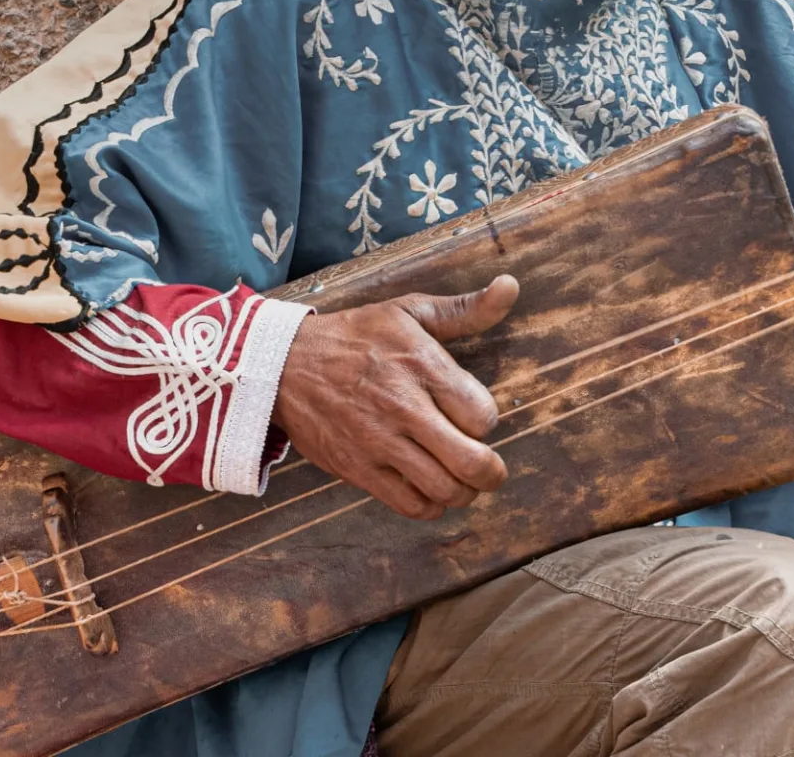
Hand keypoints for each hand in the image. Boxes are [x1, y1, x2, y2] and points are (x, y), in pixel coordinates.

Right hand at [273, 276, 518, 519]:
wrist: (284, 366)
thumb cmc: (355, 337)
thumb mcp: (409, 311)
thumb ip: (465, 309)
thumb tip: (510, 287)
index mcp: (422, 365)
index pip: (482, 414)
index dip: (487, 421)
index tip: (475, 417)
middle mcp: (403, 407)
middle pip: (471, 461)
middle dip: (491, 472)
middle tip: (490, 469)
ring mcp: (379, 443)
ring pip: (443, 490)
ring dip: (463, 492)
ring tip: (461, 481)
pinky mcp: (358, 469)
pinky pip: (409, 505)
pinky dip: (430, 506)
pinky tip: (430, 490)